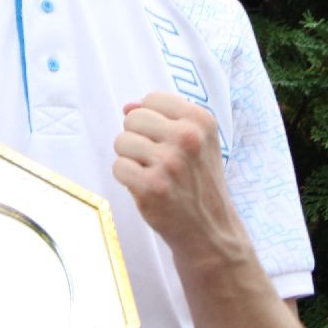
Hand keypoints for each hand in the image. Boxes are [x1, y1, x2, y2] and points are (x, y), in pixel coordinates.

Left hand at [112, 91, 239, 259]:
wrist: (210, 229)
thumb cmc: (197, 181)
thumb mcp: (197, 141)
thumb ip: (164, 117)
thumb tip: (127, 106)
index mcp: (201, 120)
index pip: (152, 98)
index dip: (151, 119)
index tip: (166, 139)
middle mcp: (187, 138)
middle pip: (132, 118)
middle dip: (137, 137)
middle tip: (156, 159)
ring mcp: (169, 163)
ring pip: (121, 141)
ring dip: (130, 158)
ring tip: (152, 172)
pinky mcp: (151, 186)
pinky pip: (118, 166)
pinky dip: (126, 178)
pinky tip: (146, 187)